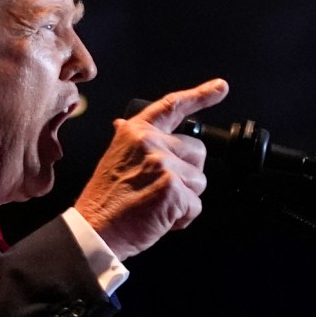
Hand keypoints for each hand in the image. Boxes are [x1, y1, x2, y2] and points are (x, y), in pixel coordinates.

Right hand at [74, 78, 229, 260]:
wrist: (95, 229)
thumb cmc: (104, 201)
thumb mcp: (114, 159)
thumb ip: (132, 143)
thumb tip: (125, 124)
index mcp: (135, 132)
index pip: (172, 106)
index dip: (200, 95)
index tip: (220, 87)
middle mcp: (150, 143)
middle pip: (198, 151)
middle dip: (188, 174)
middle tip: (160, 189)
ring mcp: (163, 164)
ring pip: (199, 180)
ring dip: (185, 198)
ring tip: (155, 204)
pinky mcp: (173, 189)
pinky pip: (196, 205)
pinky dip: (182, 217)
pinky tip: (159, 217)